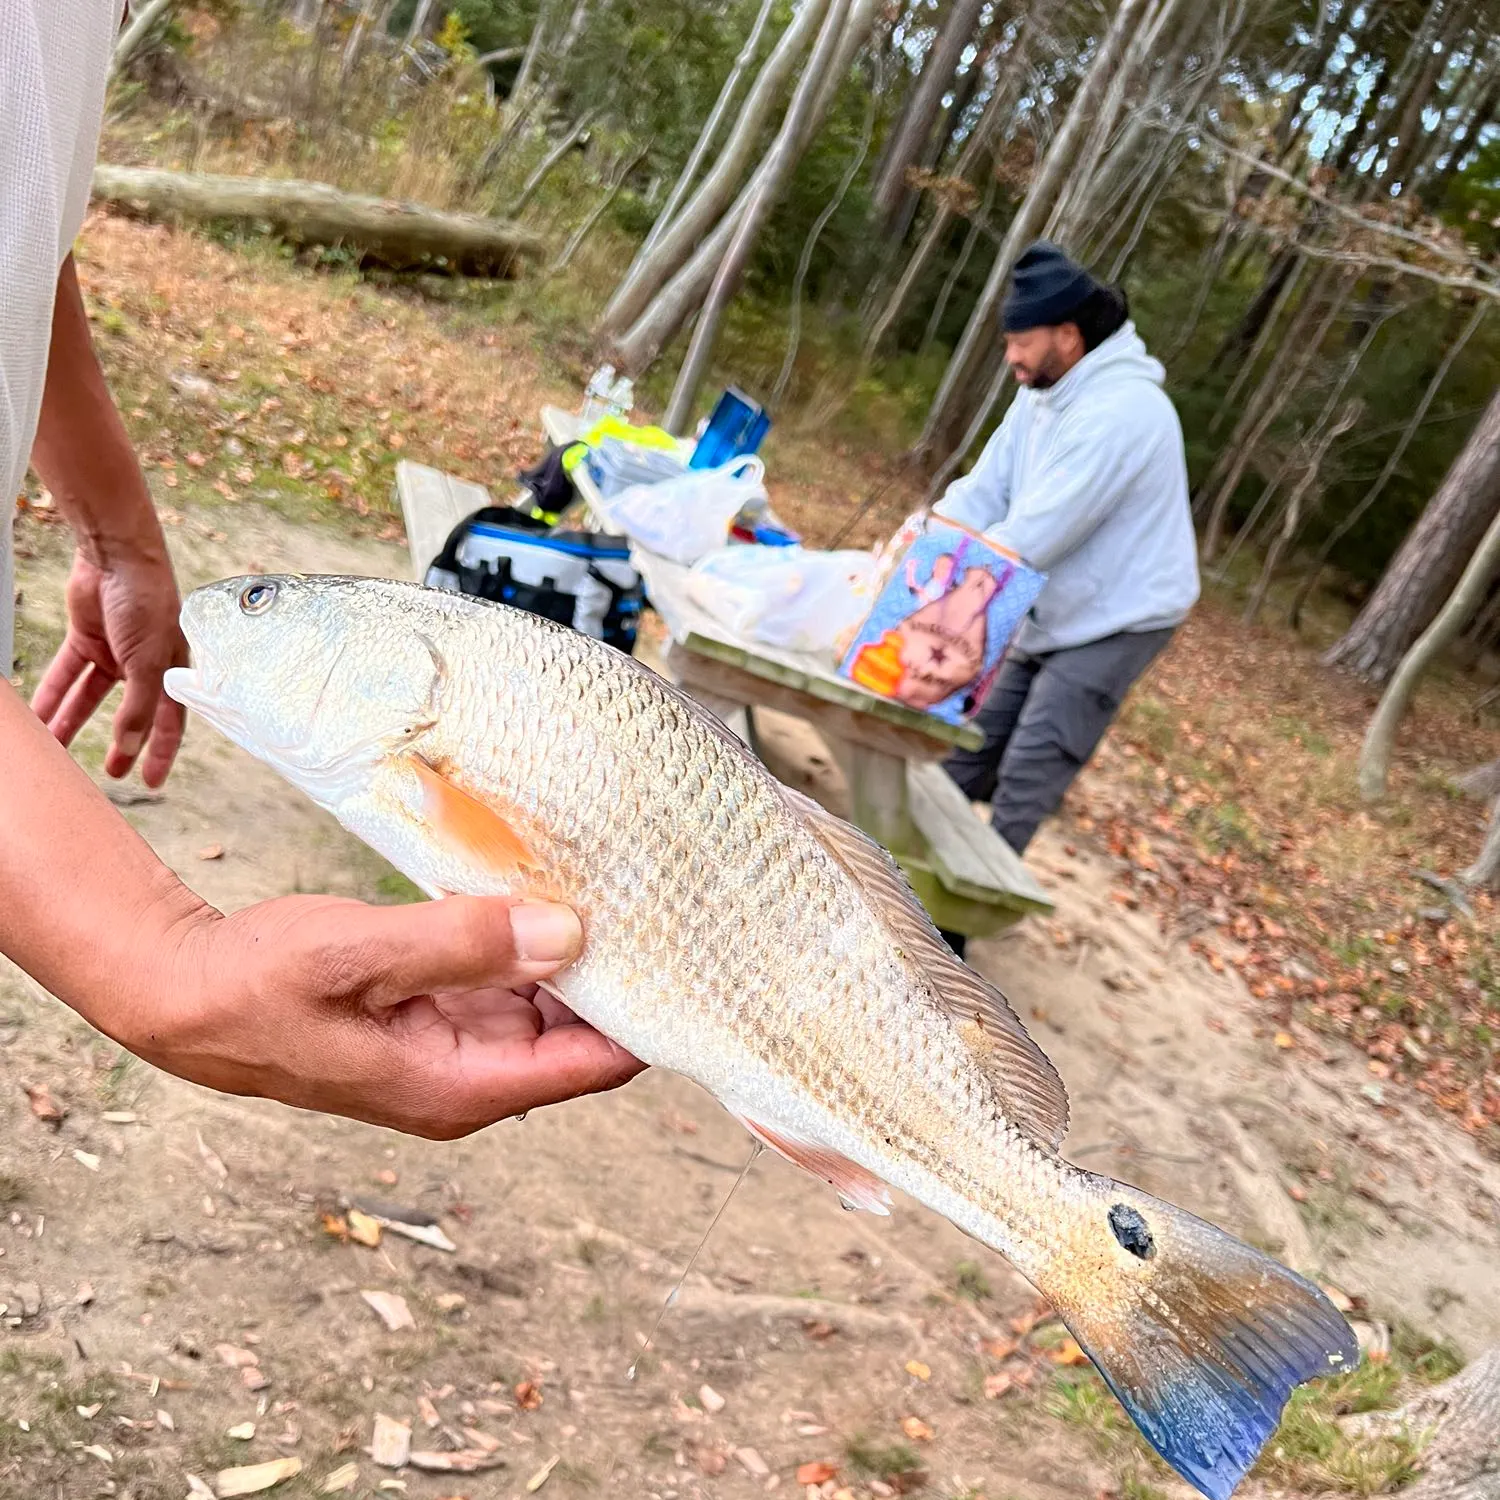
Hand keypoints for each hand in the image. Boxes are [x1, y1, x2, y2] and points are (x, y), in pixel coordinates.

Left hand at [32, 548, 188, 787]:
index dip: (161, 752)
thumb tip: (128, 749)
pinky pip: (65, 676)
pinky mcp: (86, 641)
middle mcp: (144, 666)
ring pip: (89, 698)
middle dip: (118, 744)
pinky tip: (37, 716)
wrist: (116, 558)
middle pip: (129, 714)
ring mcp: (113, 654)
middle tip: (108, 774)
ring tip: (56, 752)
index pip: (169, 721)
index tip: (151, 781)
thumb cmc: (147, 604)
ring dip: (73, 723)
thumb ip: (137, 709)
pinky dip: (50, 695)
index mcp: (171, 671)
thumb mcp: (146, 663)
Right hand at [131, 893, 643, 1138]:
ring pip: (547, 1002)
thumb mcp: (359, 957)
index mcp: (462, 1088)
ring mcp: (455, 1046)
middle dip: (620, 975)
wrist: (188, 992)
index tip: (690, 956)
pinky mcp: (438, 1012)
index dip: (647, 1015)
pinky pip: (509, 981)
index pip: (591, 1064)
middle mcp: (471, 1078)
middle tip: (663, 899)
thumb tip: (567, 933)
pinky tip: (551, 893)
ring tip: (622, 886)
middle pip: (580, 1032)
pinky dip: (532, 943)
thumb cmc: (261, 985)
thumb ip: (461, 945)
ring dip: (575, 954)